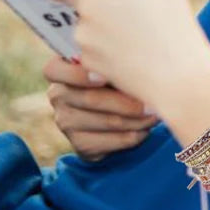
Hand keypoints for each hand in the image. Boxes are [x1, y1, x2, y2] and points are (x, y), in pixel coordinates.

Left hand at [9, 0, 209, 118]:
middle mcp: (88, 7)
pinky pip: (89, 45)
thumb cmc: (179, 31)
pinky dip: (105, 45)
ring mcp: (83, 36)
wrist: (180, 82)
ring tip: (137, 35)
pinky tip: (131, 52)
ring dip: (100, 22)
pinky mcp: (85, 61)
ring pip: (83, 20)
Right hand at [43, 55, 157, 161]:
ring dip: (136, 120)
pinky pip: (112, 140)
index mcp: (59, 70)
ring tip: (154, 115)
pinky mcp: (80, 144)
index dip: (78, 75)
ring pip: (106, 121)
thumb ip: (115, 66)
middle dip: (126, 102)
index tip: (104, 77)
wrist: (111, 118)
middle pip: (91, 99)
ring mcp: (66, 121)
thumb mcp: (110, 69)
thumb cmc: (114, 81)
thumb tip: (139, 69)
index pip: (54, 70)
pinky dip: (133, 135)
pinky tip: (145, 129)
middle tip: (151, 103)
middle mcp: (58, 95)